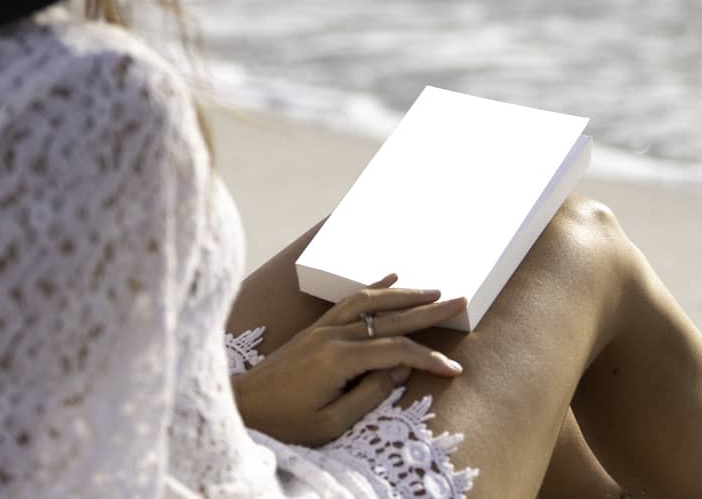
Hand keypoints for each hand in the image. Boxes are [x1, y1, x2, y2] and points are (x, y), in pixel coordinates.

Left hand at [231, 274, 467, 445]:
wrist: (241, 407)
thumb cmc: (284, 422)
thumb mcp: (330, 423)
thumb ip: (368, 395)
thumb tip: (398, 371)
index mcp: (339, 359)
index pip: (397, 351)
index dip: (428, 359)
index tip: (454, 369)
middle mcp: (333, 335)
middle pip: (391, 317)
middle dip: (429, 310)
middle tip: (460, 300)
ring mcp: (322, 328)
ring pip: (371, 301)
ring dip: (406, 294)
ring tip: (434, 290)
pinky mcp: (315, 328)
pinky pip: (349, 300)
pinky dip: (374, 288)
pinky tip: (392, 279)